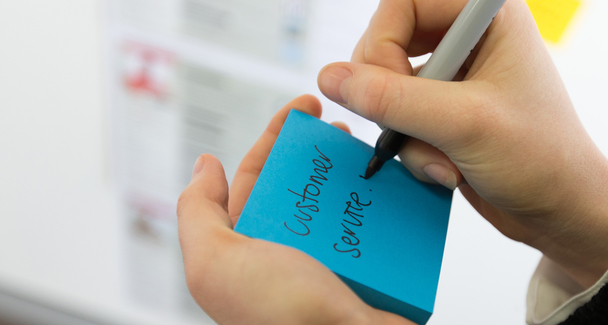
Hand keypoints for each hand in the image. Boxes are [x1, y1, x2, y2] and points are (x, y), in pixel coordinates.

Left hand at [177, 95, 412, 324]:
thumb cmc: (282, 319)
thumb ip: (198, 214)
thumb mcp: (217, 264)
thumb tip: (204, 166)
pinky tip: (393, 182)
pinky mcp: (368, 268)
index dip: (275, 136)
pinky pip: (375, 225)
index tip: (303, 108)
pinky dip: (384, 202)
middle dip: (319, 148)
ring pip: (340, 200)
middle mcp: (287, 252)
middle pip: (303, 183)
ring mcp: (330, 260)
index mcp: (248, 248)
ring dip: (354, 170)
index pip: (257, 177)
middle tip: (342, 124)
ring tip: (372, 148)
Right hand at [317, 0, 607, 287]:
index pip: (403, 3)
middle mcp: (467, 40)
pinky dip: (413, 150)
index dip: (383, 43)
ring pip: (387, 88)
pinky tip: (447, 168)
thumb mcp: (463, 124)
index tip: (389, 88)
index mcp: (486, 19)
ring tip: (444, 159)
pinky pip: (399, 119)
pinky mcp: (443, 112)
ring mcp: (453, 78)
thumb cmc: (541, 158)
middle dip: (390, 96)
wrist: (563, 211)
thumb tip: (331, 78)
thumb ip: (393, 99)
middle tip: (407, 125)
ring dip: (405, 133)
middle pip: (386, 43)